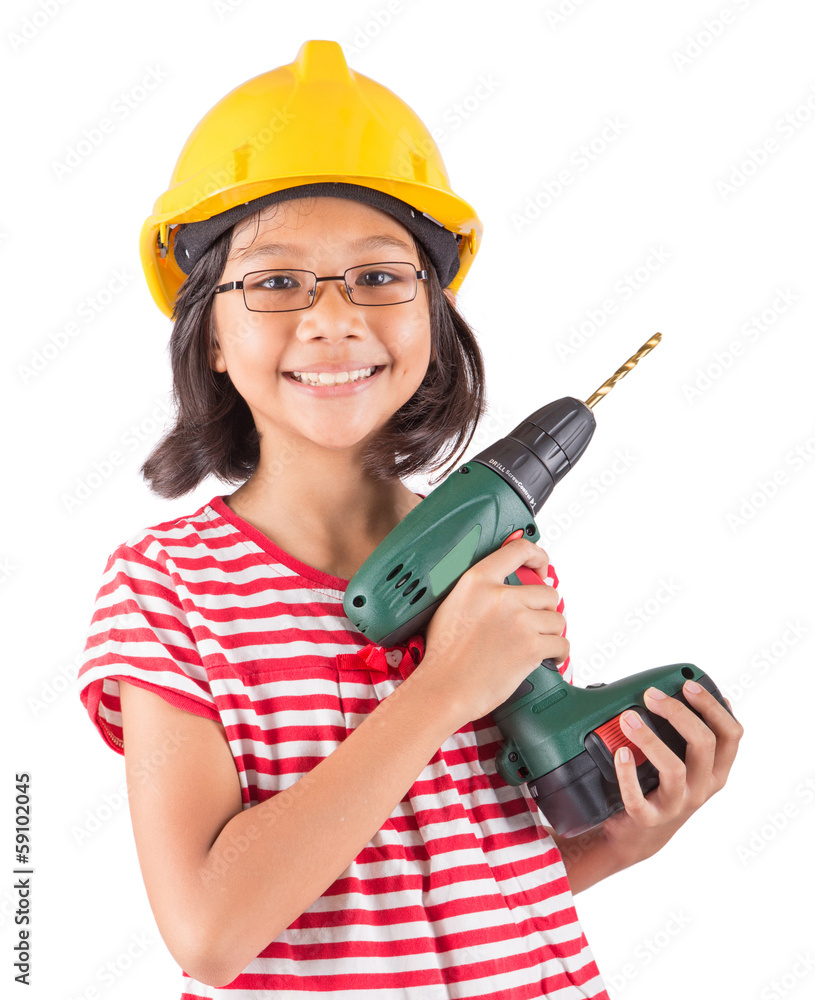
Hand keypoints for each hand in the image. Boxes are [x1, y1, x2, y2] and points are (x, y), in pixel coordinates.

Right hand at [420, 538, 568, 727]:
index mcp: (478, 581)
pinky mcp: (531, 646)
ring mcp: (519, 621)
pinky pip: (561, 643)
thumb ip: (478, 590)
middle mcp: (501, 597)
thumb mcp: (451, 605)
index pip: (518, 551)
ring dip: (550, 632)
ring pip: (557, 619)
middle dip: (543, 609)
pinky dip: (558, 653)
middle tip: (531, 624)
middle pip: (546, 591)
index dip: (537, 555)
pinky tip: (548, 657)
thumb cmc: (444, 655)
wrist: (445, 688)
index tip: (541, 565)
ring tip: (535, 643)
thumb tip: (502, 586)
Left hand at [600, 680, 743, 865]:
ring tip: (627, 719)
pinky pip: (638, 798)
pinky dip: (627, 774)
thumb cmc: (660, 786)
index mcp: (715, 770)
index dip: (712, 707)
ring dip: (650, 739)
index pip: (731, 734)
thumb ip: (687, 732)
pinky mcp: (648, 819)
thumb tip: (684, 688)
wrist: (638, 835)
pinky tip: (619, 753)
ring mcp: (677, 805)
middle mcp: (702, 788)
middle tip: (651, 694)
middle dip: (678, 713)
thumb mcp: (684, 761)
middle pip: (704, 744)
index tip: (688, 685)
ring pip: (674, 769)